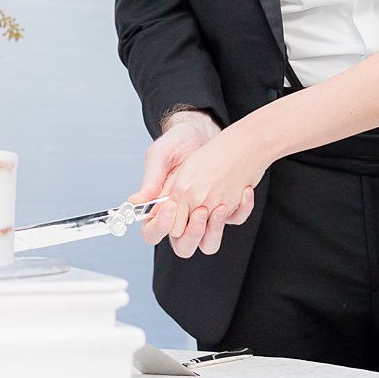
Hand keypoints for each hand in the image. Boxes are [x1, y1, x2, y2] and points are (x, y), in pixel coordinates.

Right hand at [130, 111, 253, 257]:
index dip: (160, 226)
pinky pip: (234, 220)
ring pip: (209, 243)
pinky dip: (241, 209)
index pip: (152, 232)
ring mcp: (204, 215)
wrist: (206, 131)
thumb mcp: (162, 154)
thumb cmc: (180, 142)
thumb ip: (151, 179)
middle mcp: (182, 216)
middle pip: (183, 246)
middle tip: (200, 211)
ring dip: (215, 230)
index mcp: (161, 206)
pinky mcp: (225, 209)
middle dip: (192, 235)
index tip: (171, 206)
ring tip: (220, 206)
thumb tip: (135, 202)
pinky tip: (243, 191)